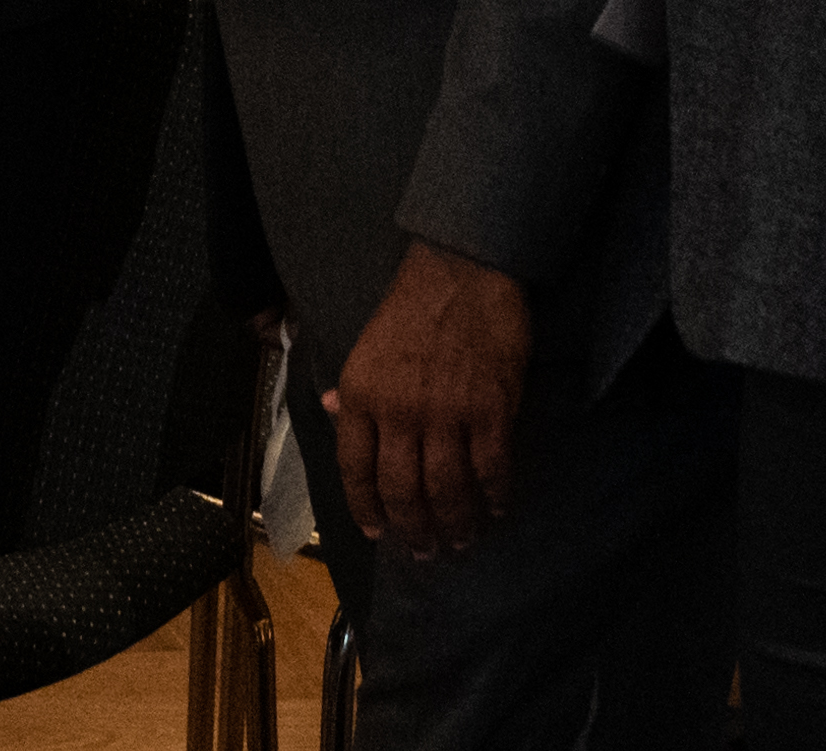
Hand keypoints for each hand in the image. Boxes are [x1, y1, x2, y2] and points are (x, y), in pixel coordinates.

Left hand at [325, 239, 533, 556]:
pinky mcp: (491, 411)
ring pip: (447, 489)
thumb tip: (330, 412)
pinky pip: (491, 469)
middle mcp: (399, 412)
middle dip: (413, 530)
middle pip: (402, 490)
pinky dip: (494, 497)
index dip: (366, 506)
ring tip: (459, 543)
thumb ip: (352, 389)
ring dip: (454, 525)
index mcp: (360, 395)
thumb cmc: (409, 309)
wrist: (461, 272)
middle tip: (425, 553)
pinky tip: (496, 510)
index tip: (377, 532)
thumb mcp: (364, 347)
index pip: (355, 467)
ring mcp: (447, 414)